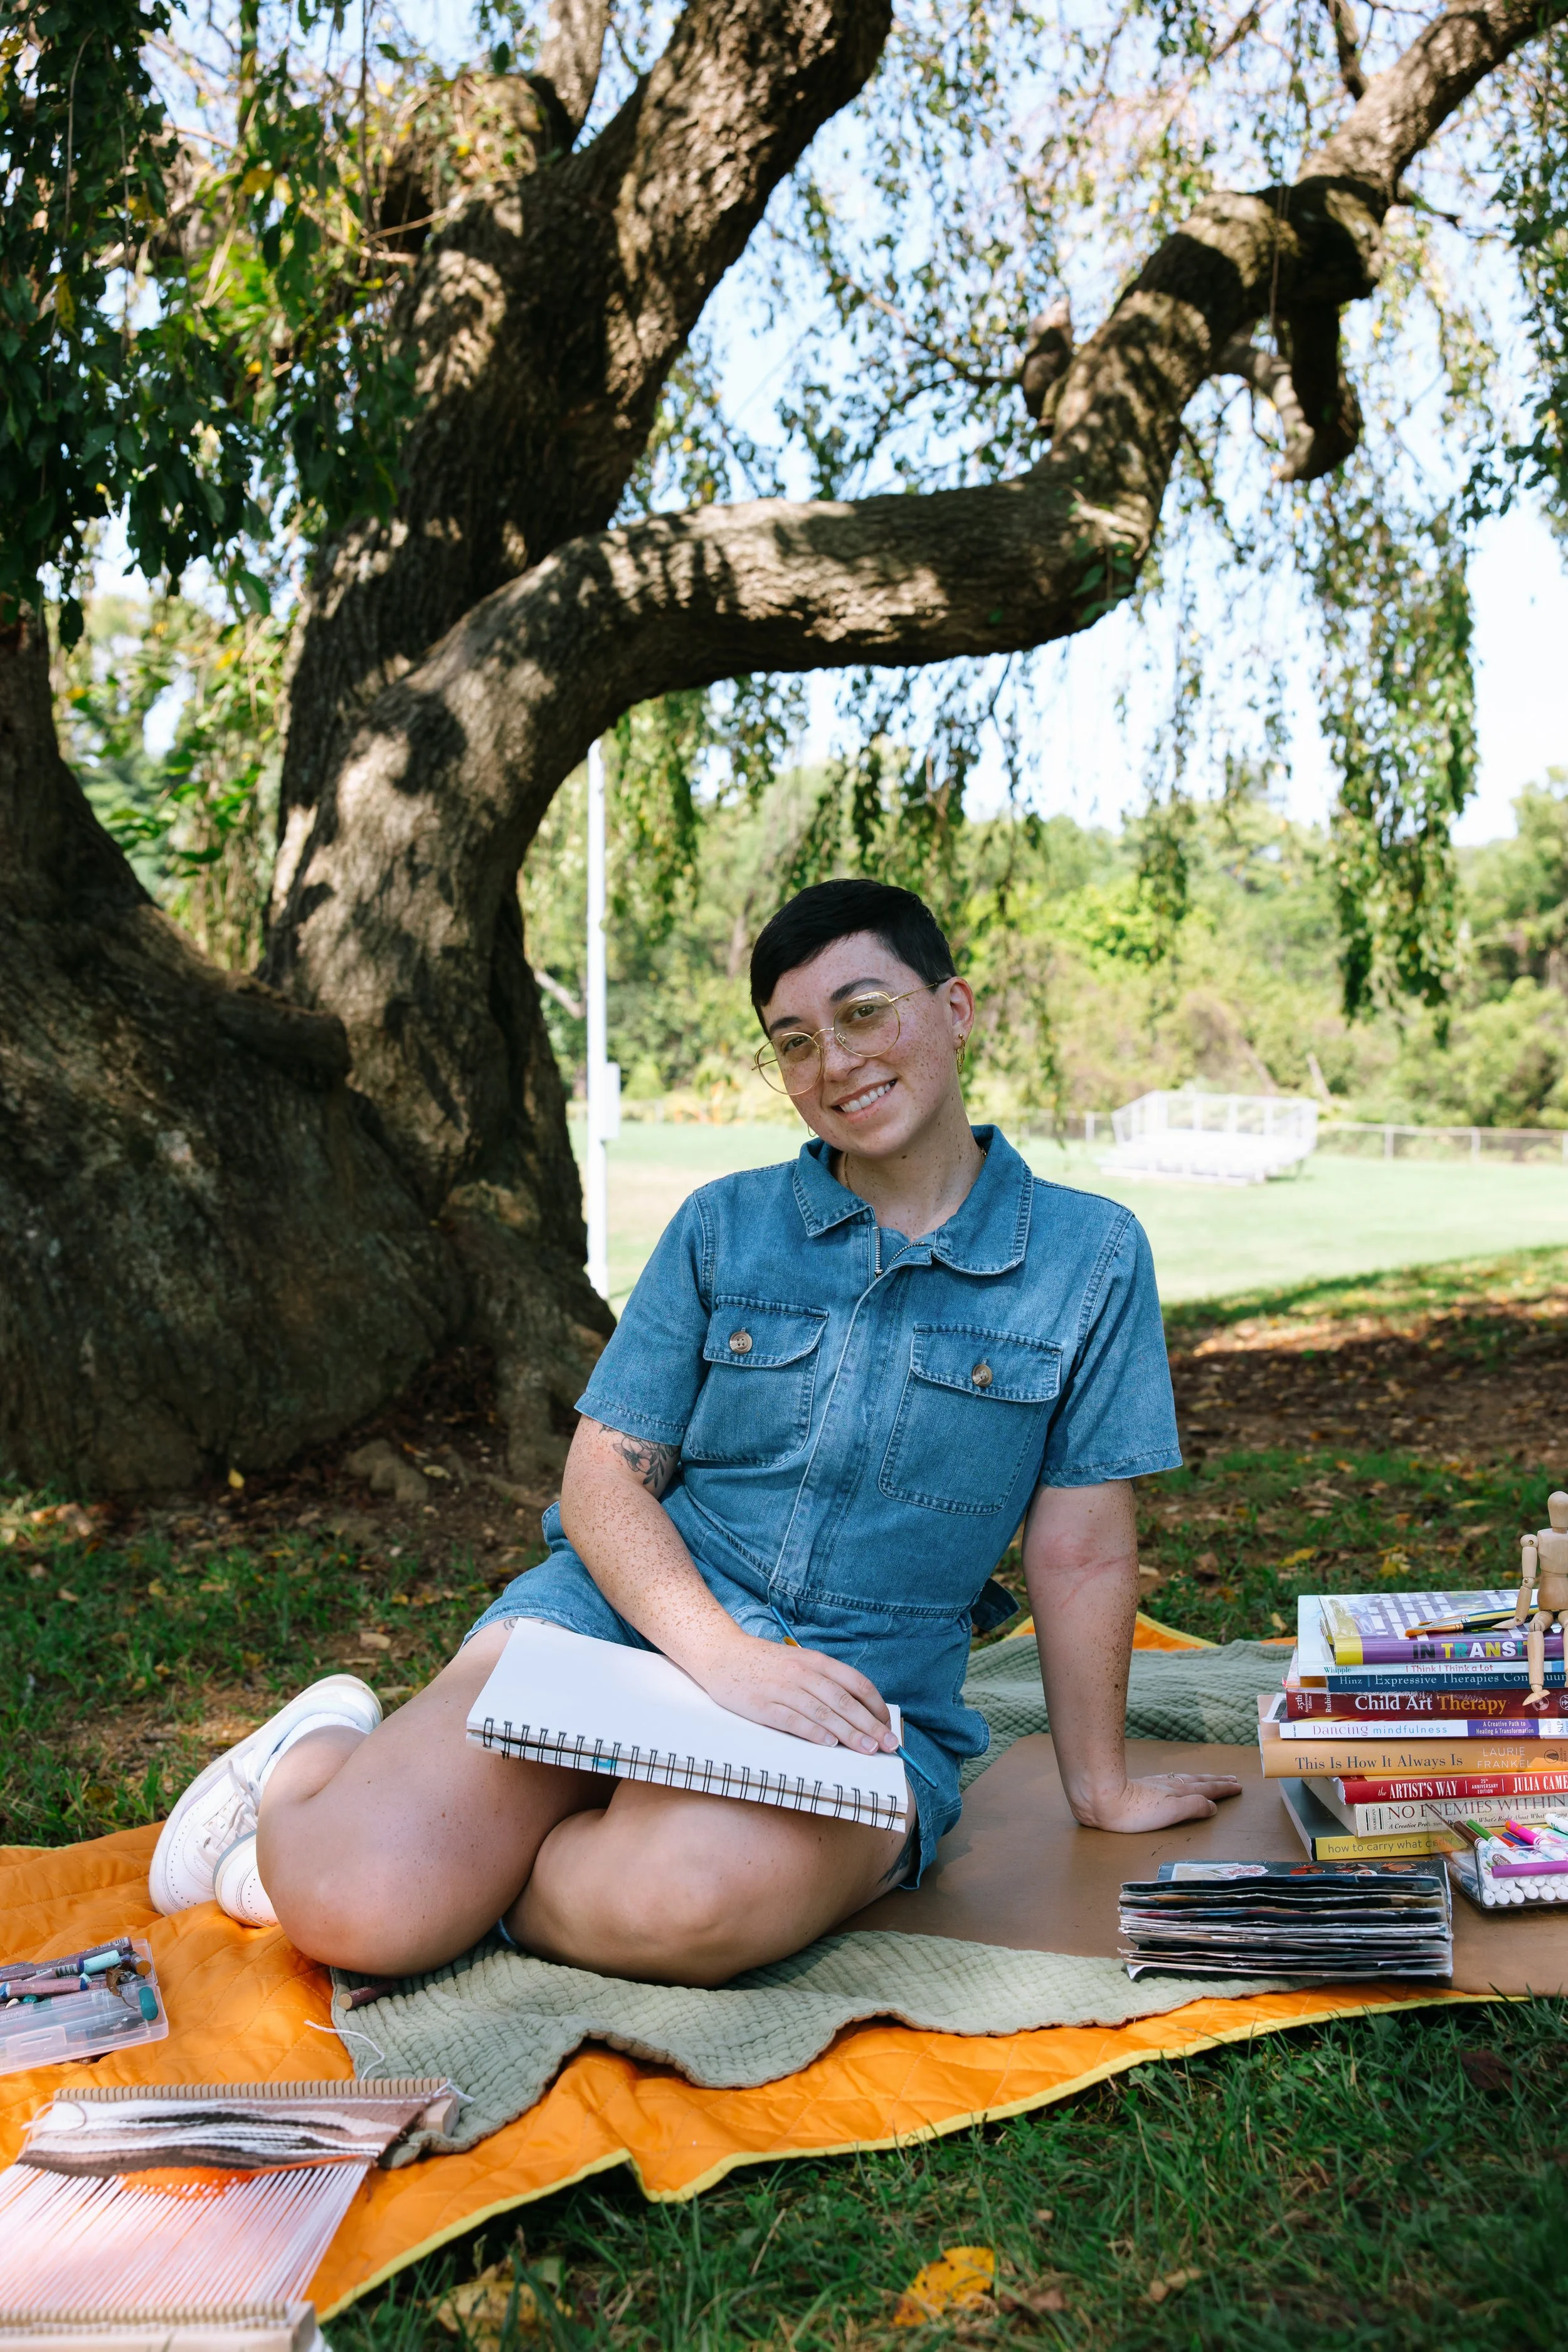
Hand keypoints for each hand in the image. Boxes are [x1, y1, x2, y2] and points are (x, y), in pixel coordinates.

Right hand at [691, 1630, 897, 1753]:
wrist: (722, 1654)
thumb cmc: (765, 1663)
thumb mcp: (799, 1662)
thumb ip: (824, 1681)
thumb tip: (857, 1708)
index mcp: (815, 1660)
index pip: (855, 1682)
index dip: (875, 1705)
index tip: (887, 1725)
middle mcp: (802, 1672)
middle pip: (844, 1700)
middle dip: (869, 1724)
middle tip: (888, 1745)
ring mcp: (782, 1688)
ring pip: (823, 1712)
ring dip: (848, 1732)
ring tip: (867, 1749)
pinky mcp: (762, 1705)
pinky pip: (793, 1720)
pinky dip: (813, 1732)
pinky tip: (829, 1744)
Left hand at [1068, 1770, 1242, 1832]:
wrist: (1102, 1800)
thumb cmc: (1135, 1811)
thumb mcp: (1170, 1812)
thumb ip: (1193, 1807)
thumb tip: (1213, 1806)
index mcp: (1179, 1792)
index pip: (1207, 1790)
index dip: (1223, 1789)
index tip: (1238, 1787)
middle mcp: (1170, 1785)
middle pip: (1199, 1782)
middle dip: (1217, 1782)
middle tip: (1233, 1780)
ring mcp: (1157, 1784)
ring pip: (1187, 1779)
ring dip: (1203, 1780)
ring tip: (1213, 1779)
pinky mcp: (1144, 1786)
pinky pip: (1174, 1779)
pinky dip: (1185, 1780)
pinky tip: (1179, 1781)